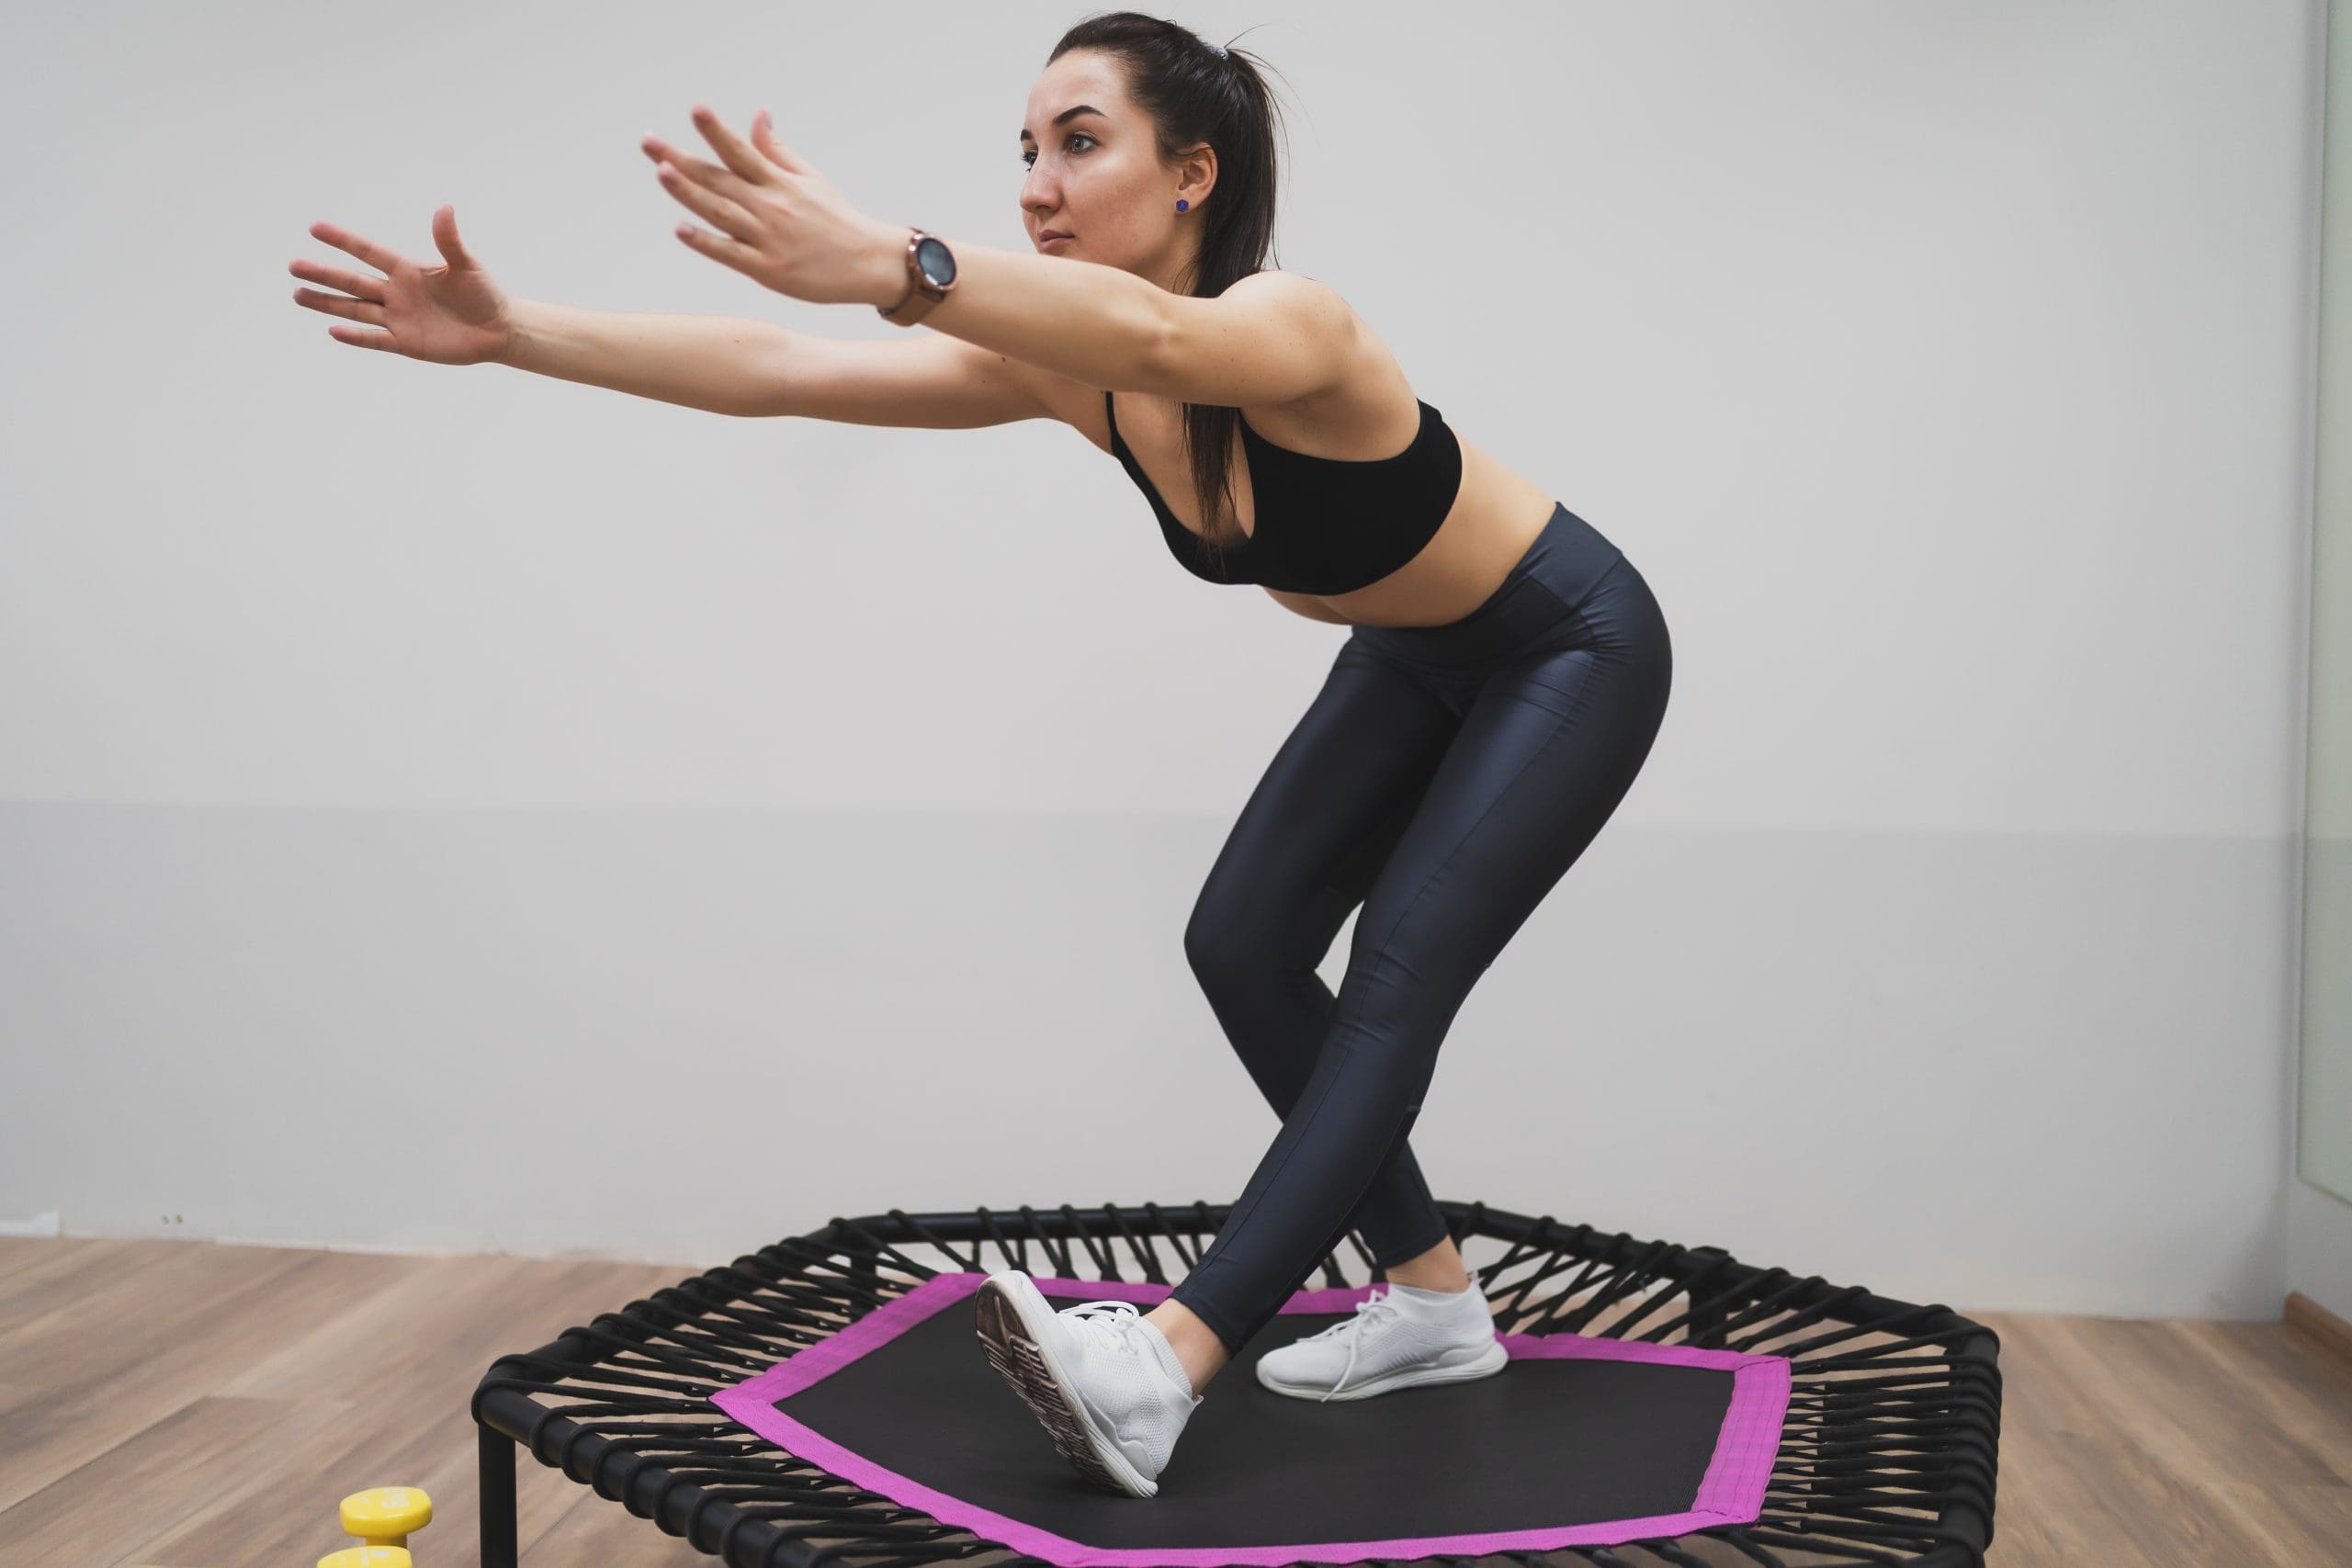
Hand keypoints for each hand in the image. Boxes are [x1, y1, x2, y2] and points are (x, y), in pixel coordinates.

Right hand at [290, 206, 514, 364]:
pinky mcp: (407, 343)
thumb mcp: (467, 266)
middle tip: (293, 266)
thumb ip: (449, 241)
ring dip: (328, 304)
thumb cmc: (484, 293)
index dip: (344, 241)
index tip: (315, 228)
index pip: (369, 252)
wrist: (497, 330)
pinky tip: (333, 331)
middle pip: (353, 282)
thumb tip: (444, 208)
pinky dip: (356, 337)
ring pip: (356, 310)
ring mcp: (399, 319)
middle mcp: (397, 293)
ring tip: (298, 295)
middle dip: (324, 274)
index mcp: (408, 270)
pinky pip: (376, 340)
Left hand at [643, 105, 899, 307]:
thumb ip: (777, 151)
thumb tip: (757, 116)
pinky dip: (706, 242)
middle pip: (718, 179)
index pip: (741, 151)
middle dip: (681, 159)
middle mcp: (770, 207)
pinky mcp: (768, 270)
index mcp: (779, 183)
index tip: (696, 109)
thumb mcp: (811, 179)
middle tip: (649, 142)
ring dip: (689, 192)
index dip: (717, 130)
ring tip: (662, 172)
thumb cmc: (838, 220)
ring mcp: (768, 239)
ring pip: (721, 212)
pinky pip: (731, 254)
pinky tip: (682, 229)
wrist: (870, 264)